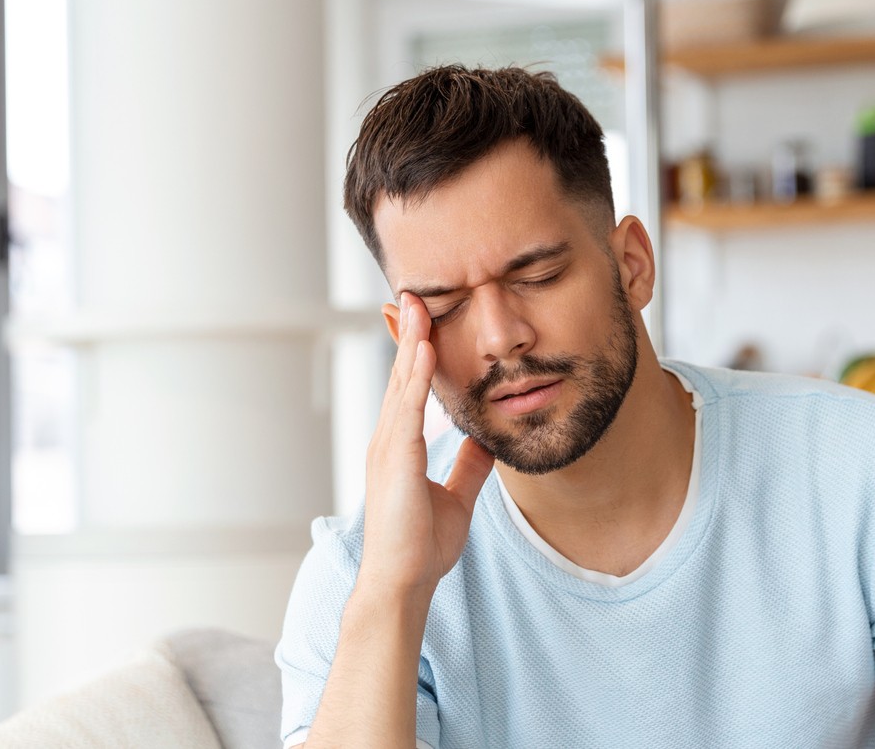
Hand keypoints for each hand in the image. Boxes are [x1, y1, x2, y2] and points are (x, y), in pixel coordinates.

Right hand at [358, 293, 494, 596]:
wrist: (404, 582)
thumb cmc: (422, 546)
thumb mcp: (456, 496)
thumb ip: (468, 465)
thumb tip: (487, 439)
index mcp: (401, 445)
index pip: (409, 387)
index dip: (416, 351)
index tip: (424, 317)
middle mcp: (389, 439)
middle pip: (400, 374)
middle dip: (408, 332)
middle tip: (414, 293)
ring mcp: (388, 447)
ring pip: (401, 382)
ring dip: (410, 341)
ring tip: (418, 304)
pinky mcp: (395, 459)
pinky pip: (407, 408)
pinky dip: (416, 376)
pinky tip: (425, 349)